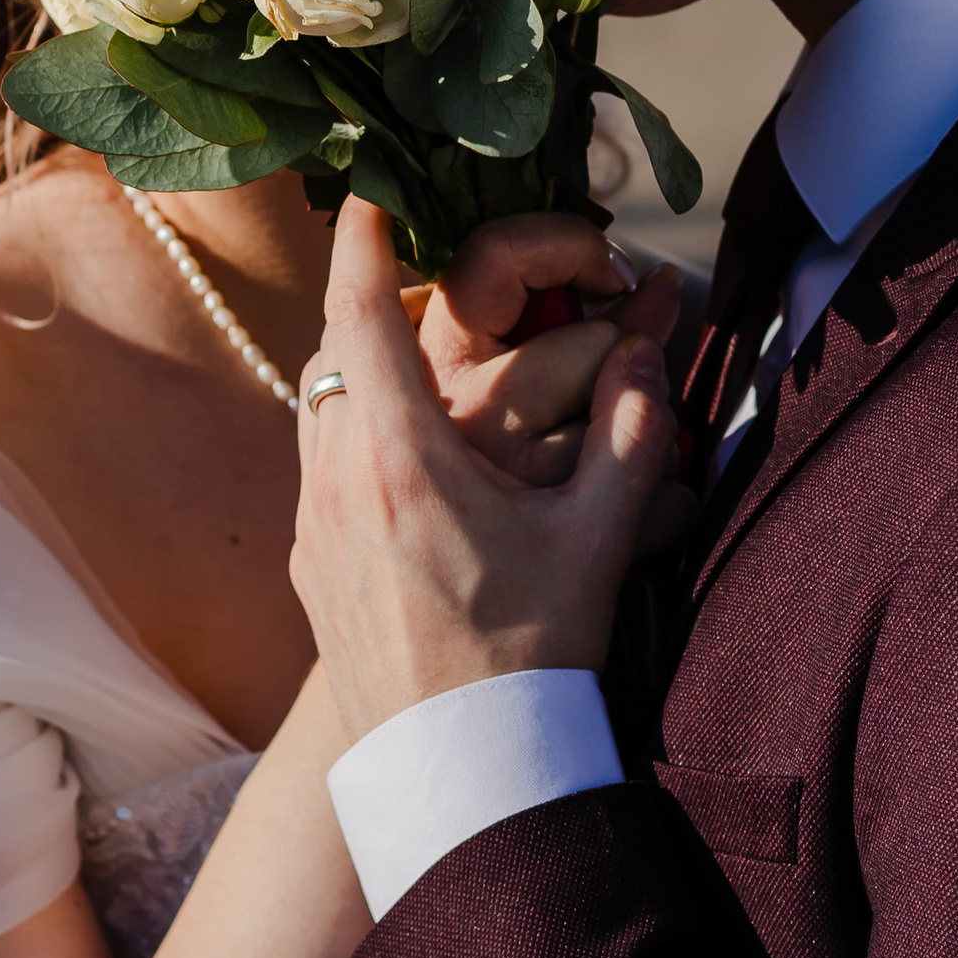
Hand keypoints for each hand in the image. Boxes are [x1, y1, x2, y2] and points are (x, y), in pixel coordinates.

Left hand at [292, 203, 681, 742]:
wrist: (459, 773)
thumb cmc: (532, 657)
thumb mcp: (599, 543)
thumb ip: (633, 438)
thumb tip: (648, 358)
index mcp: (399, 456)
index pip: (361, 309)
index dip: (364, 235)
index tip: (372, 184)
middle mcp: (336, 481)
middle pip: (333, 352)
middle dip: (373, 301)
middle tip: (419, 274)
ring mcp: (312, 528)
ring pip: (317, 410)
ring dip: (359, 373)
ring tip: (415, 359)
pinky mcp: (309, 570)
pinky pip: (319, 468)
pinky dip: (353, 434)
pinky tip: (409, 458)